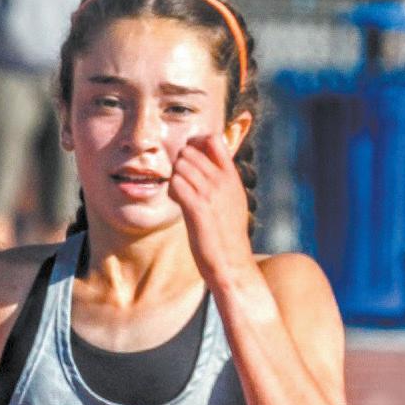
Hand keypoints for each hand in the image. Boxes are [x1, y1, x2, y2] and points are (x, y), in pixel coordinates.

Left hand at [169, 134, 253, 284]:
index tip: (190, 161)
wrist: (232, 264)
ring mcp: (210, 194)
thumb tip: (206, 166)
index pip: (213, 140)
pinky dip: (172, 191)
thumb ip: (222, 182)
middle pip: (190, 152)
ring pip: (181, 166)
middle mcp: (222, 182)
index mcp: (232, 178)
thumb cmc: (228, 237)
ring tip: (180, 195)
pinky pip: (176, 184)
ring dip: (175, 178)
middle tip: (182, 184)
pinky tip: (177, 202)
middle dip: (180, 165)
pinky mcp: (198, 209)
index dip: (195, 145)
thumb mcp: (232, 202)